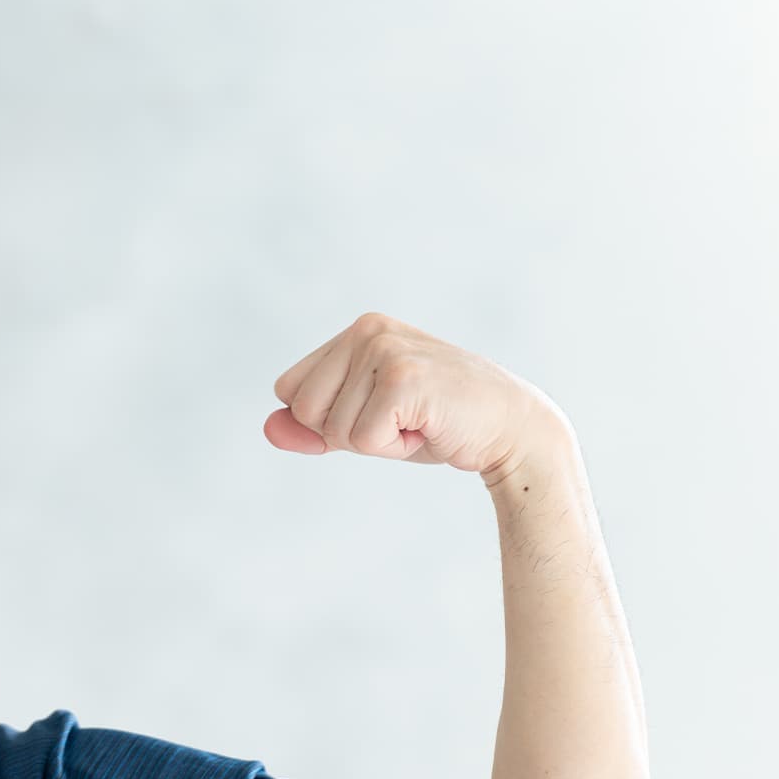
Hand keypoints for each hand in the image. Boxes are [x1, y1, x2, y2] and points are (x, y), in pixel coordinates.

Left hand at [264, 312, 570, 481]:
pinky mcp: (402, 376)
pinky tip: (428, 427)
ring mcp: (385, 349)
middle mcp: (368, 330)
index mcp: (357, 331)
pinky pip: (361, 439)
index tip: (380, 413)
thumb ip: (312, 426)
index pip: (291, 391)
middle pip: (304, 410)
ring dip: (377, 442)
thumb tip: (267, 428)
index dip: (327, 420)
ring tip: (420, 421)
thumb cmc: (436, 425)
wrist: (510, 431)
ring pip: (332, 428)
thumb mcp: (364, 424)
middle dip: (349, 433)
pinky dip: (393, 448)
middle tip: (403, 420)